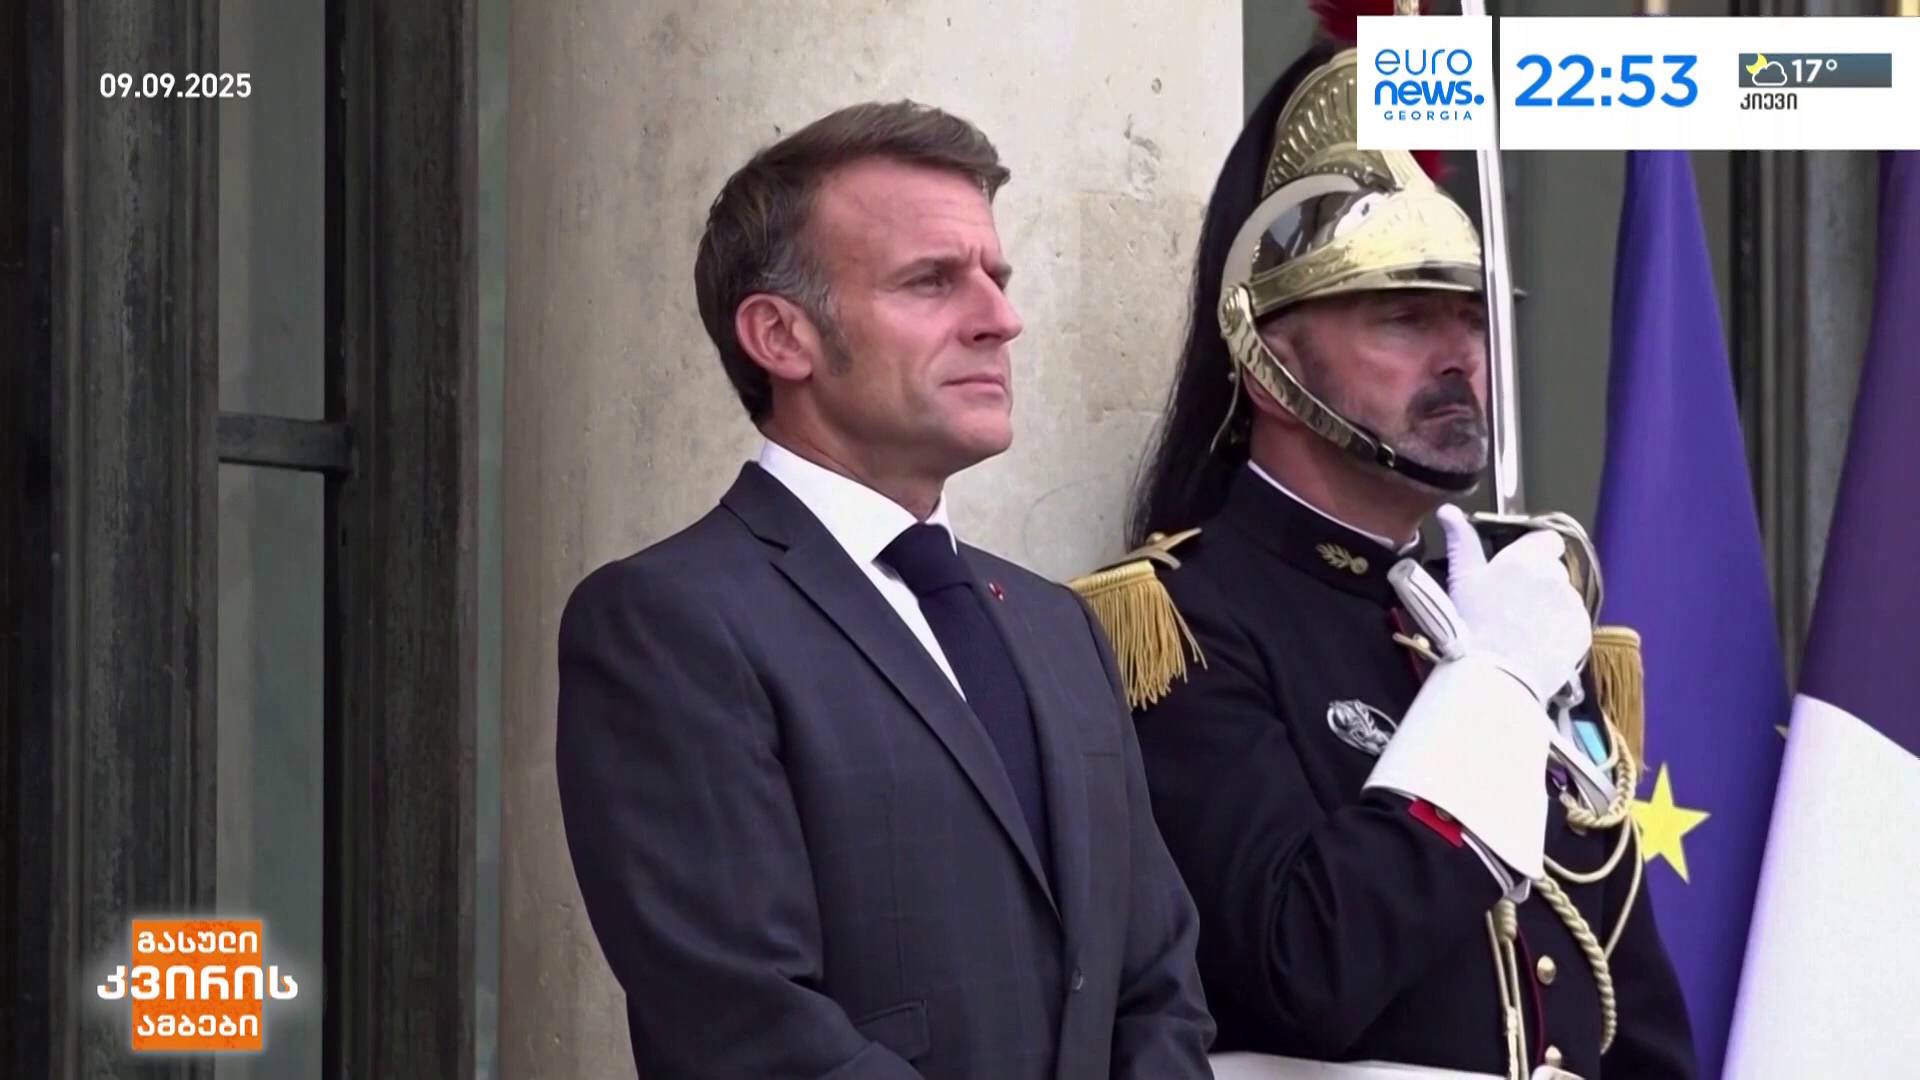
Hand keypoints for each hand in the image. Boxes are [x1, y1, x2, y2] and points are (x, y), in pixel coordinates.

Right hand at [1389, 505, 1590, 704]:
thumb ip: (1461, 541)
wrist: (1494, 675)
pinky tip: (1537, 643)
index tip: (1517, 571)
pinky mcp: (1582, 630)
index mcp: (1526, 558)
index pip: (1547, 540)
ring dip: (1549, 607)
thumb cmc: (1471, 626)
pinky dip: (1559, 631)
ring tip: (1523, 629)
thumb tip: (1449, 511)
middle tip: (1512, 606)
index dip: (1533, 553)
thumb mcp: (1461, 579)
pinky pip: (1573, 623)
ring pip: (1563, 598)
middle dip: (1538, 583)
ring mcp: (1572, 604)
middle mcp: (1555, 575)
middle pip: (1553, 570)